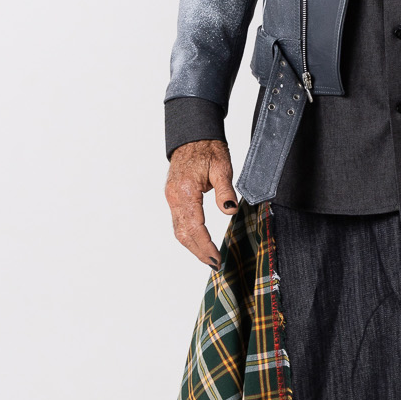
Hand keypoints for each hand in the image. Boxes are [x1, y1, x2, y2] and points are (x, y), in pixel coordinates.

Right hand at [165, 139, 236, 267]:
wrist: (192, 136)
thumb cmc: (208, 148)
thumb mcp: (222, 167)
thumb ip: (225, 191)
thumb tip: (229, 211)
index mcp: (185, 191)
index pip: (194, 227)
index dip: (205, 245)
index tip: (216, 258)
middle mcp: (174, 197)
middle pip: (183, 233)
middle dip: (198, 251)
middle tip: (214, 263)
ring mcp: (171, 197)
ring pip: (178, 230)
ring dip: (192, 246)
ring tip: (208, 258)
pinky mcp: (173, 197)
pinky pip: (178, 222)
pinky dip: (188, 235)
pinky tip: (199, 242)